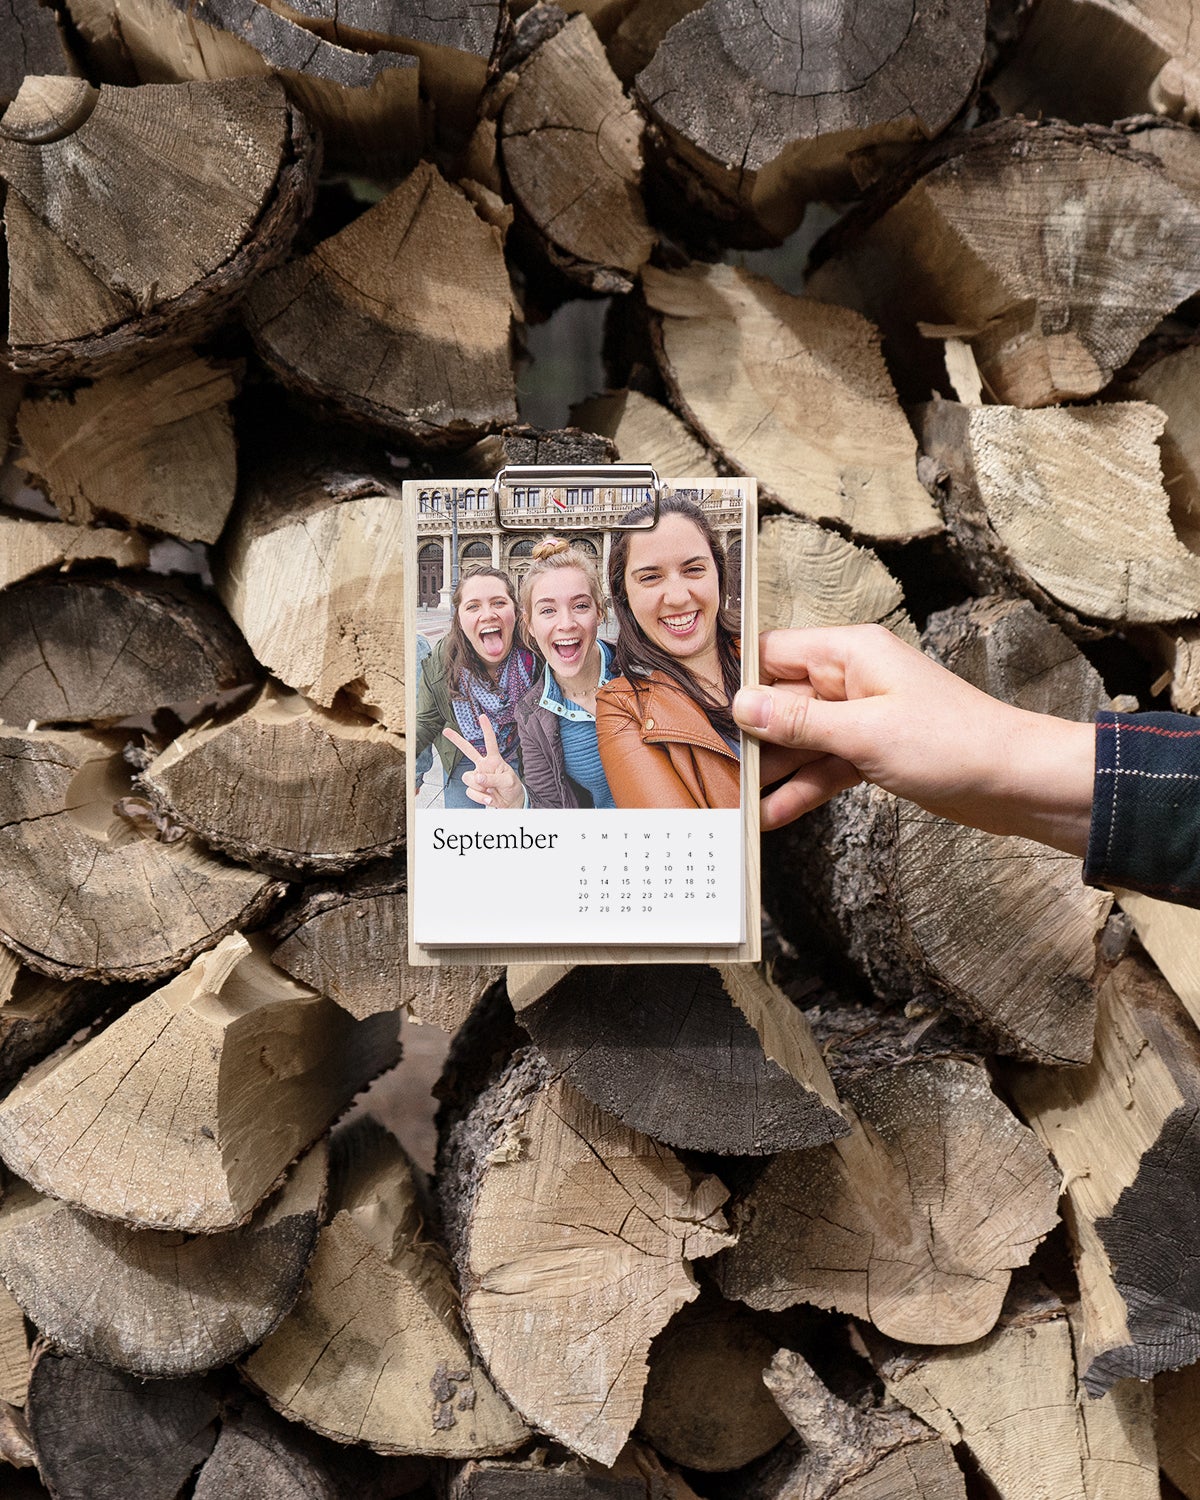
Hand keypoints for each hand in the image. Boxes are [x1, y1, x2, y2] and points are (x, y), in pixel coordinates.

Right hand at [442, 715, 525, 809]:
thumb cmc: (511, 787)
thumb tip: (478, 777)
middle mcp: (483, 766)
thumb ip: (493, 778)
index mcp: (493, 760)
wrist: (510, 802)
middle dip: (456, 740)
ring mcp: (477, 777)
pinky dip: (480, 797)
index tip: (482, 717)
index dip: (486, 730)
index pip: (490, 742)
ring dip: (479, 787)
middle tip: (446, 731)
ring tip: (491, 790)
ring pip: (468, 777)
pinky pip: (471, 792)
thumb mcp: (508, 781)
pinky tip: (489, 798)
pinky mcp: (474, 789)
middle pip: (468, 750)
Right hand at [734, 626, 1094, 854]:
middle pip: (780, 700)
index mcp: (851, 652)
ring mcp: (862, 716)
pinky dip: (802, 789)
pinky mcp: (873, 752)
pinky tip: (773, 815)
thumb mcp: (864, 733)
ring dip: (772, 771)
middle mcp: (852, 678)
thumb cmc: (955, 743)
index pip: (772, 654)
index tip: (699, 706)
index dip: (736, 680)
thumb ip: (798, 720)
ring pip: (799, 739)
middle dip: (749, 735)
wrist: (1015, 782)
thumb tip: (742, 706)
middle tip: (711, 766)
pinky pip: (824, 766)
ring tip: (732, 802)